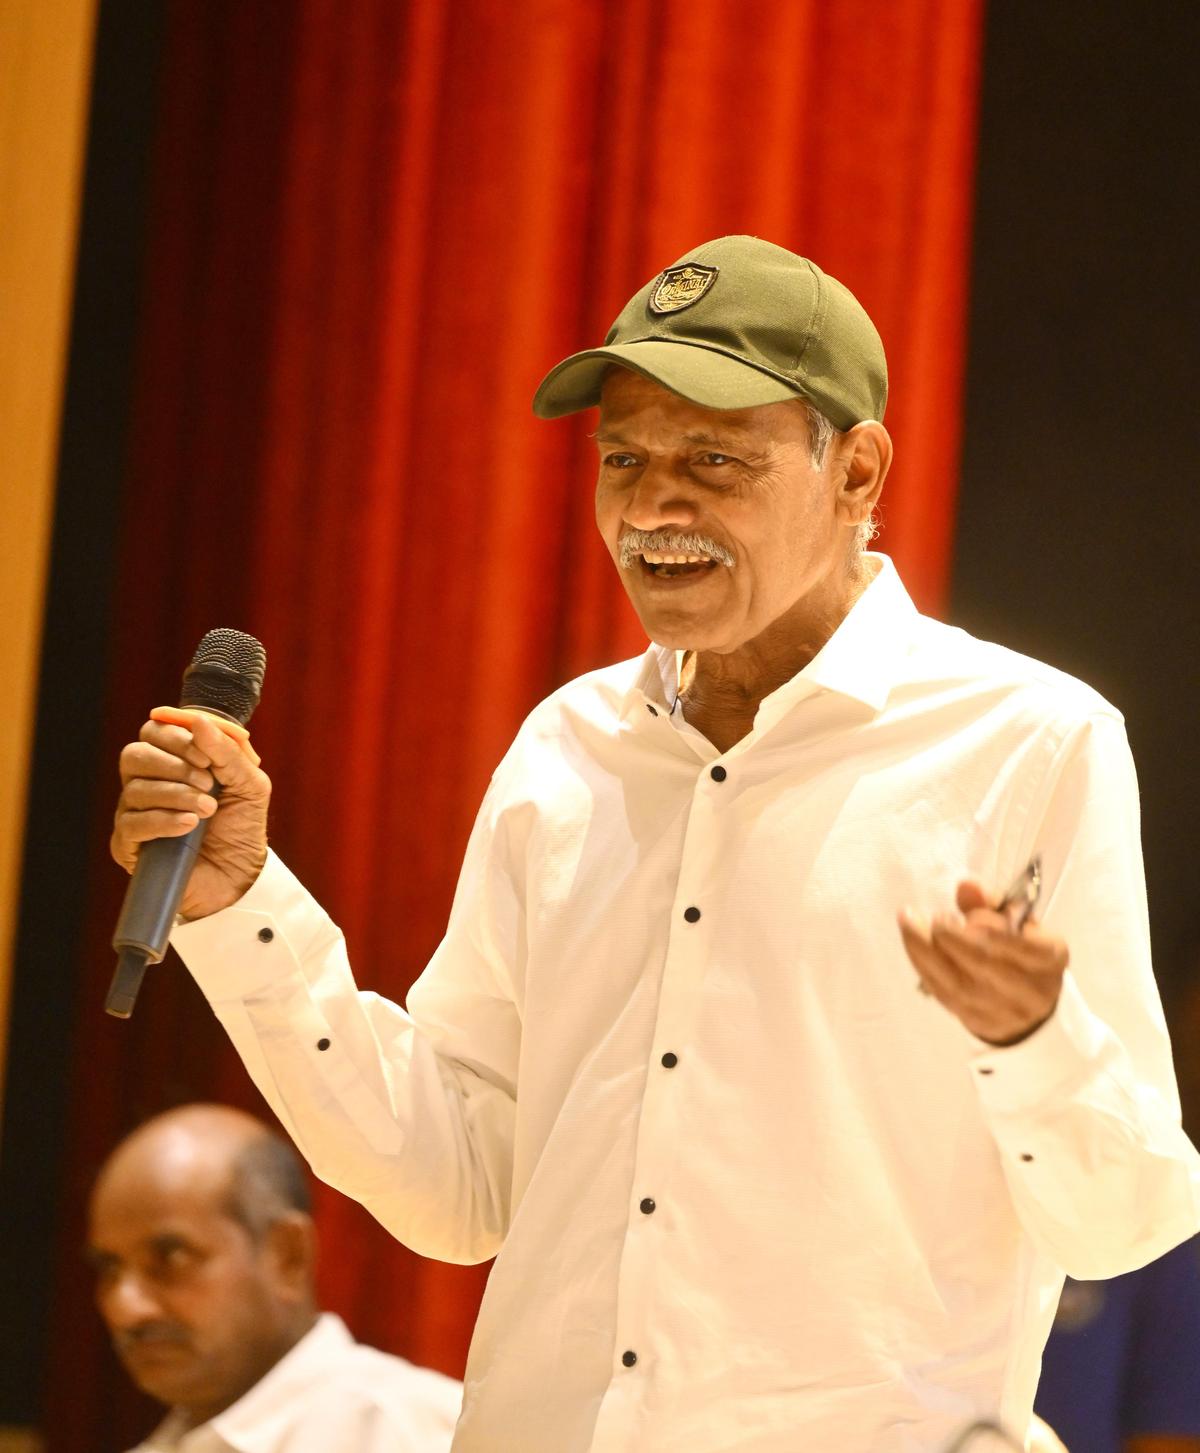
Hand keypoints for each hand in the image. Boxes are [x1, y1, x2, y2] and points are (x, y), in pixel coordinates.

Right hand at [111, 713, 270, 918]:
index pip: (155, 730)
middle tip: (207, 783)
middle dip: (175, 764)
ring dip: (176, 795)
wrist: (240, 877)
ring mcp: (134, 812)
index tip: (207, 757)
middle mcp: (147, 782)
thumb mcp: (249, 784)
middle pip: (135, 754)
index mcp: (173, 760)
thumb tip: (199, 721)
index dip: (178, 736)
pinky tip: (188, 826)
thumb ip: (228, 751)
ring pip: (134, 789)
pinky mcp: (128, 844)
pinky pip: (131, 823)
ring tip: (207, 810)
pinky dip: (162, 821)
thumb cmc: (242, 826)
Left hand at [898, 880, 1067, 1045]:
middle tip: (929, 915)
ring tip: (909, 923)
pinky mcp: (978, 1022)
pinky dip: (924, 968)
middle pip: (985, 964)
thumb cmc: (1022, 951)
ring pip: (959, 983)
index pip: (1022, 943)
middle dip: (951, 937)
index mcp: (1050, 957)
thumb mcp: (1018, 922)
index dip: (990, 927)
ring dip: (926, 950)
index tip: (968, 912)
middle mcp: (1031, 989)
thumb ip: (991, 903)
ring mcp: (1004, 1011)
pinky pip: (945, 995)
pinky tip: (912, 945)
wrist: (1027, 1006)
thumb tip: (967, 886)